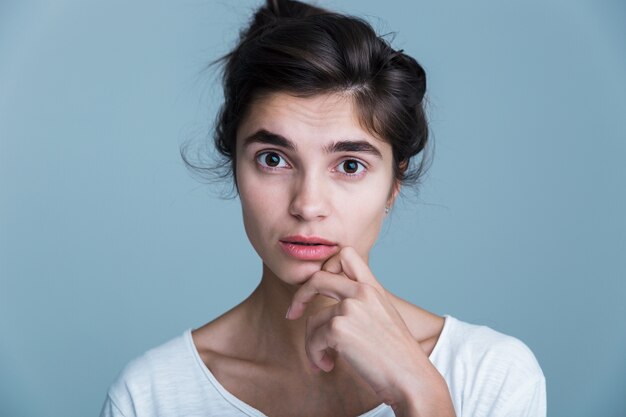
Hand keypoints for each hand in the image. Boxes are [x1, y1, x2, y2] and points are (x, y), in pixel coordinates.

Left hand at [285, 247, 440, 412]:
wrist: (410, 378)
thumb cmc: (397, 356)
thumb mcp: (383, 318)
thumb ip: (362, 305)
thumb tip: (334, 310)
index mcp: (373, 288)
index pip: (345, 255)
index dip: (326, 267)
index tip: (319, 288)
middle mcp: (362, 292)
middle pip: (317, 278)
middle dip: (300, 295)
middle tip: (293, 313)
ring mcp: (350, 308)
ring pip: (312, 319)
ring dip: (312, 343)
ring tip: (324, 360)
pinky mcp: (339, 328)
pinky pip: (313, 340)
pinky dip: (315, 356)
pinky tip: (328, 366)